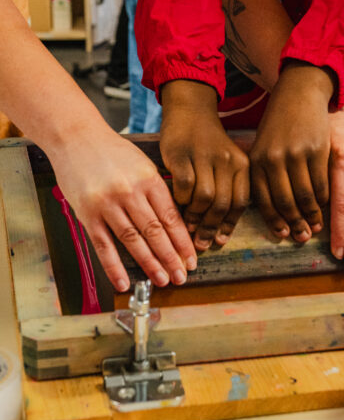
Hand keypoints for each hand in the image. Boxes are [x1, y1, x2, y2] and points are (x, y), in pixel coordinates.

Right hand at [50, 128, 196, 291]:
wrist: (76, 137)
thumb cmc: (112, 151)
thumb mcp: (143, 164)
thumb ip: (157, 191)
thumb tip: (175, 223)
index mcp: (149, 179)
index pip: (171, 217)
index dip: (183, 242)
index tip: (192, 259)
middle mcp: (130, 192)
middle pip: (155, 232)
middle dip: (171, 258)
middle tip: (182, 277)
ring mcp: (107, 204)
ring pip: (133, 241)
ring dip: (149, 264)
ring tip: (162, 280)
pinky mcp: (87, 213)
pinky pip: (103, 245)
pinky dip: (114, 267)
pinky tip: (124, 282)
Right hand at [161, 81, 249, 249]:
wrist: (190, 110)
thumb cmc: (208, 144)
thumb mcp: (226, 163)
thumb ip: (227, 191)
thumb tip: (220, 233)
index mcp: (242, 165)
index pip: (240, 203)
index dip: (229, 226)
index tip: (219, 241)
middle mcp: (228, 161)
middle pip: (222, 204)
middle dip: (211, 228)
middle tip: (199, 243)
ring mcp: (205, 156)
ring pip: (204, 198)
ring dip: (195, 217)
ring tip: (187, 227)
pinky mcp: (182, 154)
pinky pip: (184, 187)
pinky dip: (180, 201)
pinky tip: (177, 204)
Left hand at [250, 63, 332, 241]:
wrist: (299, 91)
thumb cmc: (279, 125)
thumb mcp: (264, 148)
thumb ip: (265, 177)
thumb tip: (276, 216)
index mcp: (257, 161)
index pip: (264, 201)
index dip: (275, 221)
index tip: (285, 234)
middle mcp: (273, 159)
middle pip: (285, 203)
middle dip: (296, 224)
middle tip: (304, 237)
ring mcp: (296, 154)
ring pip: (306, 196)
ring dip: (313, 215)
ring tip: (318, 226)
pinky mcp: (318, 149)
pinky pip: (323, 183)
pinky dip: (326, 199)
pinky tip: (329, 205)